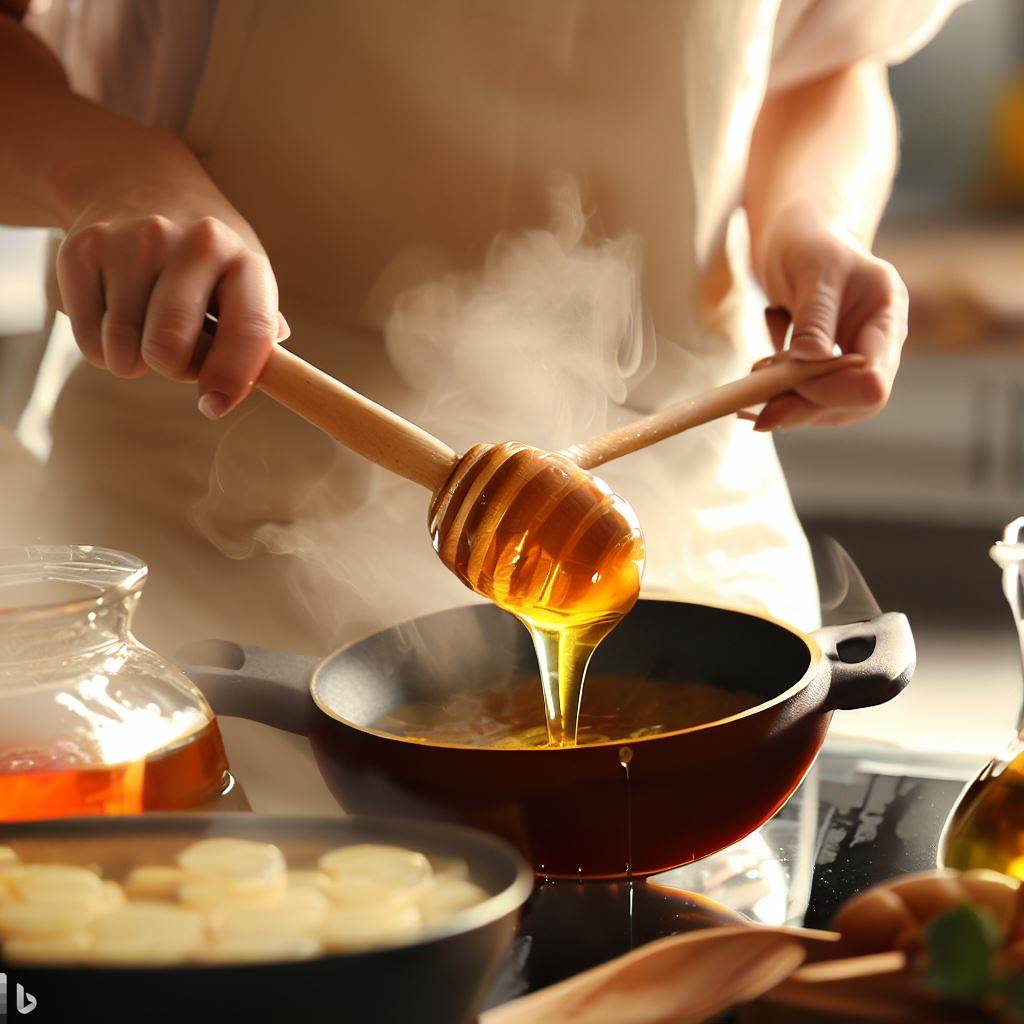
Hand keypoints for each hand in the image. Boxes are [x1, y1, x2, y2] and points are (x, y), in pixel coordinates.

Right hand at [55, 142, 287, 417]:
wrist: (140, 182)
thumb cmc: (206, 257)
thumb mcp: (246, 279)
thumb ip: (260, 331)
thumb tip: (278, 375)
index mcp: (244, 259)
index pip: (249, 328)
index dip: (233, 378)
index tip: (214, 407)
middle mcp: (192, 243)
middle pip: (169, 347)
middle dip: (173, 369)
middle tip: (176, 354)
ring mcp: (132, 241)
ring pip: (123, 350)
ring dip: (133, 360)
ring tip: (145, 327)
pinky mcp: (82, 249)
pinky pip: (88, 340)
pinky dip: (101, 346)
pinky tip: (117, 311)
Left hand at [752, 204, 907, 430]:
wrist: (797, 239)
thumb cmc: (807, 244)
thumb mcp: (813, 271)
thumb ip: (815, 317)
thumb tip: (810, 360)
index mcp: (887, 315)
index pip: (872, 381)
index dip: (829, 391)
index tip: (784, 376)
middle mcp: (880, 344)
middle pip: (854, 404)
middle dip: (804, 405)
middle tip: (756, 397)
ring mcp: (858, 360)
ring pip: (831, 410)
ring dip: (789, 405)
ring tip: (753, 383)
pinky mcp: (833, 371)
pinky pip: (813, 402)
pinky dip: (783, 400)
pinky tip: (757, 389)